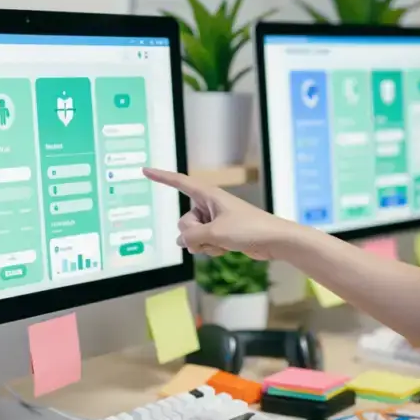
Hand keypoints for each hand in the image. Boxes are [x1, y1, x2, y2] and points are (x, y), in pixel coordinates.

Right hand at [143, 167, 294, 259]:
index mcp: (209, 195)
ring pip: (193, 235)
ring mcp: (215, 220)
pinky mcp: (221, 232)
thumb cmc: (249, 229)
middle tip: (213, 236)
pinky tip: (226, 249)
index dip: (161, 177)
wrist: (274, 240)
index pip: (180, 183)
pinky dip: (211, 248)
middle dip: (193, 234)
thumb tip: (182, 242)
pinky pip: (204, 242)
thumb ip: (193, 237)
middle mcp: (210, 205)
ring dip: (203, 244)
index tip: (145, 170)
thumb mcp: (215, 233)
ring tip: (223, 243)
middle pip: (184, 221)